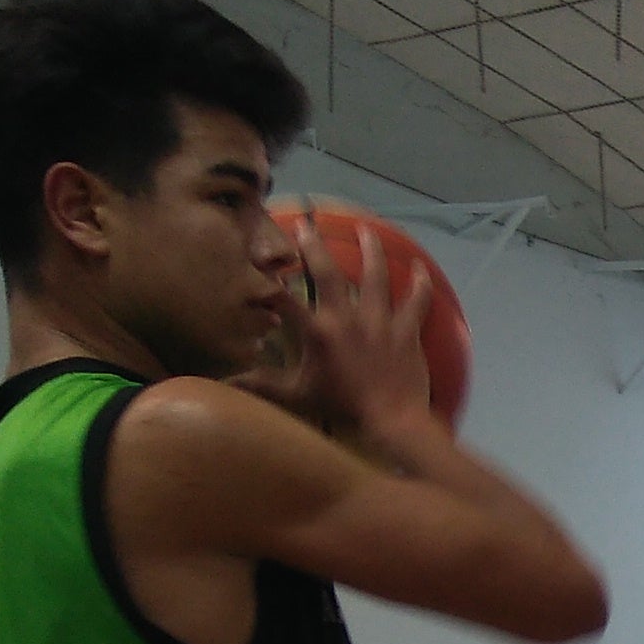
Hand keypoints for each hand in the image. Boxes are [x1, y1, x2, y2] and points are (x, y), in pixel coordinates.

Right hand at [253, 219, 439, 453]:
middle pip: (328, 273)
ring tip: (365, 229)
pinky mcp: (406, 330)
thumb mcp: (298, 396)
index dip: (269, 280)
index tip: (259, 263)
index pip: (284, 299)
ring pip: (375, 276)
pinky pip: (416, 301)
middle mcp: (347, 318)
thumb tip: (223, 385)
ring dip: (370, 250)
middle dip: (314, 245)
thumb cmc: (343, 408)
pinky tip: (420, 266)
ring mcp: (379, 321)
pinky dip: (420, 283)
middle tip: (306, 223)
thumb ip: (262, 386)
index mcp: (317, 332)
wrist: (393, 421)